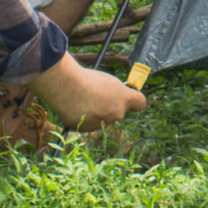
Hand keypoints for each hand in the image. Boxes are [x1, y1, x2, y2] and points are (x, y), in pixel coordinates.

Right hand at [28, 54, 148, 128]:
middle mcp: (117, 113)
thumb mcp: (108, 80)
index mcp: (125, 98)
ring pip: (103, 118)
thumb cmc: (87, 79)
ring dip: (97, 112)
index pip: (141, 103)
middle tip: (98, 95)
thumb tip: (118, 94)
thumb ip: (116, 90)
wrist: (67, 87)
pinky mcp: (87, 129)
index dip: (134, 100)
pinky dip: (84, 118)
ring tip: (83, 99)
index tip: (127, 96)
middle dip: (111, 106)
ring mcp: (102, 123)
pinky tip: (75, 107)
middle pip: (119, 111)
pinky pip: (88, 123)